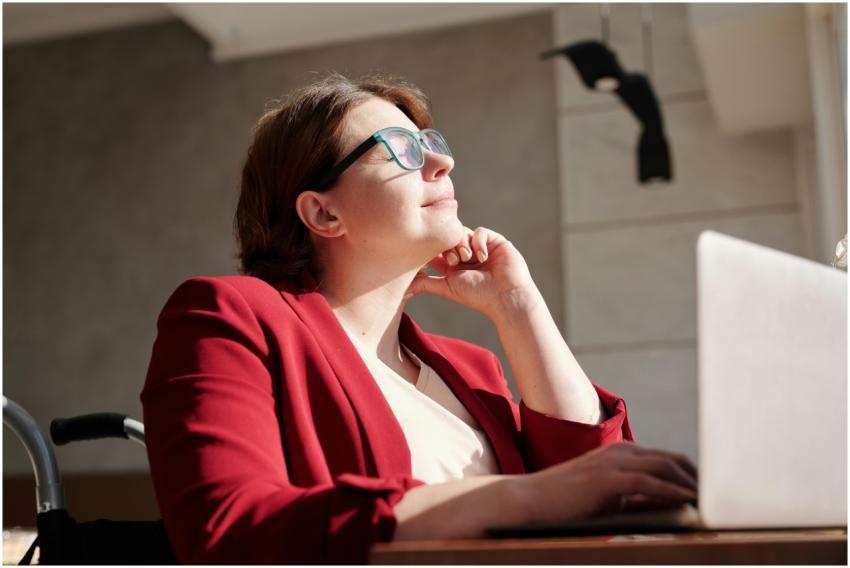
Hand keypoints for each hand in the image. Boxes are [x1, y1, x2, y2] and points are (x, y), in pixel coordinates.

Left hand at [405, 226, 537, 319]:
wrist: (505, 296)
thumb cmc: (477, 296)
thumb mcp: (446, 287)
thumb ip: (424, 283)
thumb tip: (402, 290)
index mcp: (453, 266)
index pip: (437, 248)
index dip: (433, 248)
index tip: (433, 256)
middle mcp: (466, 255)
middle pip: (448, 238)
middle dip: (449, 247)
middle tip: (454, 261)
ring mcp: (481, 248)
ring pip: (462, 232)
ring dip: (463, 244)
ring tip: (468, 260)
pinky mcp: (495, 241)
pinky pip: (479, 231)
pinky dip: (478, 242)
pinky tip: (483, 258)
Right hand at [514, 443, 697, 524]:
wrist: (529, 501)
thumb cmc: (567, 505)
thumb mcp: (610, 501)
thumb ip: (639, 502)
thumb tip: (672, 510)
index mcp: (622, 454)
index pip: (668, 460)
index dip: (693, 475)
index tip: (713, 494)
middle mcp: (622, 451)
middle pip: (674, 460)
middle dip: (700, 479)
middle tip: (723, 499)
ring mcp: (614, 461)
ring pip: (666, 468)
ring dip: (693, 486)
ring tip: (713, 504)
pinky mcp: (608, 477)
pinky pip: (650, 482)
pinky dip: (674, 493)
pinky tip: (690, 504)